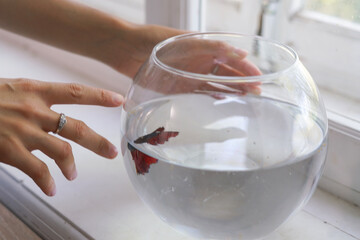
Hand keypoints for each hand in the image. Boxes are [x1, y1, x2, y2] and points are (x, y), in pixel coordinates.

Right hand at [0, 78, 123, 195]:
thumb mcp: (10, 89)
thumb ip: (34, 98)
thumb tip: (53, 111)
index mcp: (34, 91)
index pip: (74, 92)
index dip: (99, 96)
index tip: (118, 100)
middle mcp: (34, 111)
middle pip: (76, 127)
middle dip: (98, 141)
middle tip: (112, 151)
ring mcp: (23, 132)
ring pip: (62, 152)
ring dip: (70, 166)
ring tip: (72, 175)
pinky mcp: (10, 151)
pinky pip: (38, 171)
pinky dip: (47, 182)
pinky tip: (51, 188)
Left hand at [131, 33, 261, 95]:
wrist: (125, 49)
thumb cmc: (153, 39)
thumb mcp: (184, 41)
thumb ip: (211, 46)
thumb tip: (240, 52)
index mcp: (202, 48)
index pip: (230, 59)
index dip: (245, 68)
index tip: (259, 78)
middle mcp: (199, 63)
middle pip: (226, 74)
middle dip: (243, 82)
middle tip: (258, 93)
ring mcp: (190, 76)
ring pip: (216, 85)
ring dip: (231, 92)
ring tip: (247, 99)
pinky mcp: (179, 88)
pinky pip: (200, 95)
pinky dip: (213, 98)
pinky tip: (224, 103)